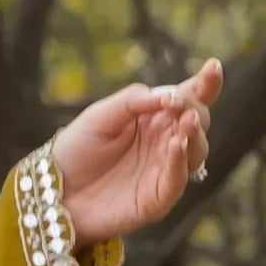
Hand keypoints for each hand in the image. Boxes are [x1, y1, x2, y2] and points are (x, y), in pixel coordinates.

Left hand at [51, 61, 219, 246]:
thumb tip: (169, 94)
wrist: (52, 192)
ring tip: (186, 122)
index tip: (212, 67)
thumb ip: (134, 101)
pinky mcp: (156, 199)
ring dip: (195, 134)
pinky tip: (177, 144)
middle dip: (195, 109)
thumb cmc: (76, 150)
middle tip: (181, 104)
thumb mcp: (100, 115)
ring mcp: (163, 171)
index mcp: (155, 118)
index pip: (189, 97)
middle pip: (198, 121)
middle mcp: (165, 142)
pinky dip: (180, 162)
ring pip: (196, 151)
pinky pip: (177, 181)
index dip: (205, 83)